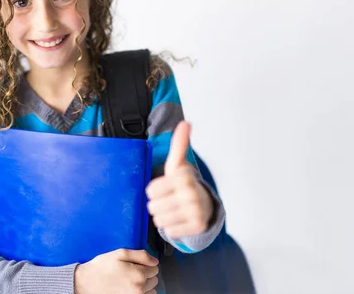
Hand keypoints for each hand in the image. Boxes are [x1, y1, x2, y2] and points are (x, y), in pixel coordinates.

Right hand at [74, 249, 158, 293]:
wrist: (86, 283)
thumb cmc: (101, 268)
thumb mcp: (120, 254)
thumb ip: (141, 255)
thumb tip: (154, 261)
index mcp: (138, 275)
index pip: (155, 268)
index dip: (145, 264)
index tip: (135, 264)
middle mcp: (139, 289)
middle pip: (154, 279)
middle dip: (145, 274)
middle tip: (130, 271)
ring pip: (151, 290)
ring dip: (144, 285)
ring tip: (129, 281)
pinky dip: (140, 293)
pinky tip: (129, 289)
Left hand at [145, 121, 213, 238]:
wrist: (204, 205)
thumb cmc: (184, 184)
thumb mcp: (178, 164)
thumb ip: (179, 144)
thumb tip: (185, 122)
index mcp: (184, 176)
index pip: (150, 191)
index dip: (154, 191)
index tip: (166, 187)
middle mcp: (192, 193)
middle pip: (152, 206)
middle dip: (157, 205)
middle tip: (169, 200)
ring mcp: (196, 211)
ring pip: (160, 220)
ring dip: (163, 217)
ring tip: (173, 210)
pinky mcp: (197, 226)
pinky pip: (170, 231)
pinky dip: (171, 227)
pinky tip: (180, 220)